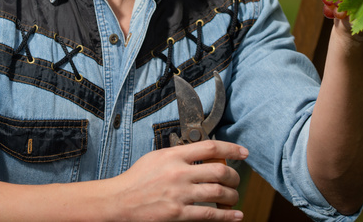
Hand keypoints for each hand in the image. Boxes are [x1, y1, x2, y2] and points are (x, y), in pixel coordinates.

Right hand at [109, 140, 247, 220]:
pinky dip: (227, 216)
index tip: (243, 153)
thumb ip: (178, 155)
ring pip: (218, 192)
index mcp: (174, 155)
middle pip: (219, 171)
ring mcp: (179, 194)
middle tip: (237, 180)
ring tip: (234, 198)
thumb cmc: (136, 180)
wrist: (119, 201)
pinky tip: (235, 215)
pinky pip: (209, 214)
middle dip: (234, 177)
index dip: (231, 149)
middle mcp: (179, 173)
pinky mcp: (178, 213)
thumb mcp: (157, 157)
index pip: (210, 147)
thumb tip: (201, 154)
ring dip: (232, 196)